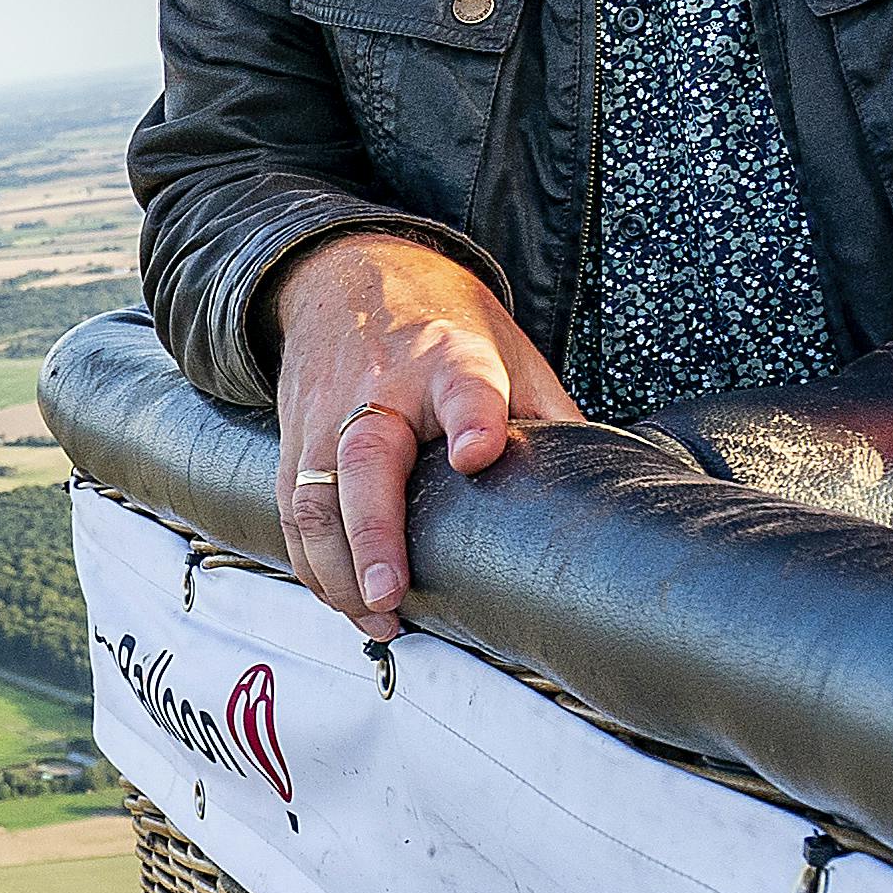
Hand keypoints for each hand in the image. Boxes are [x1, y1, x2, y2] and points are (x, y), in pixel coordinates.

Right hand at [268, 231, 576, 639]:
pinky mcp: (295, 441)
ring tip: (378, 616)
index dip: (473, 420)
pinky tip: (342, 599)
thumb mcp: (509, 353)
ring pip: (314, 496)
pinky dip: (312, 564)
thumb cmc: (440, 327)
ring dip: (338, 568)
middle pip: (366, 457)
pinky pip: (293, 511)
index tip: (478, 455)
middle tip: (391, 594)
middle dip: (373, 533)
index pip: (466, 387)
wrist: (350, 275)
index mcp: (450, 360)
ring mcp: (328, 415)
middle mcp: (381, 388)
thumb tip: (599, 488)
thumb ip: (546, 418)